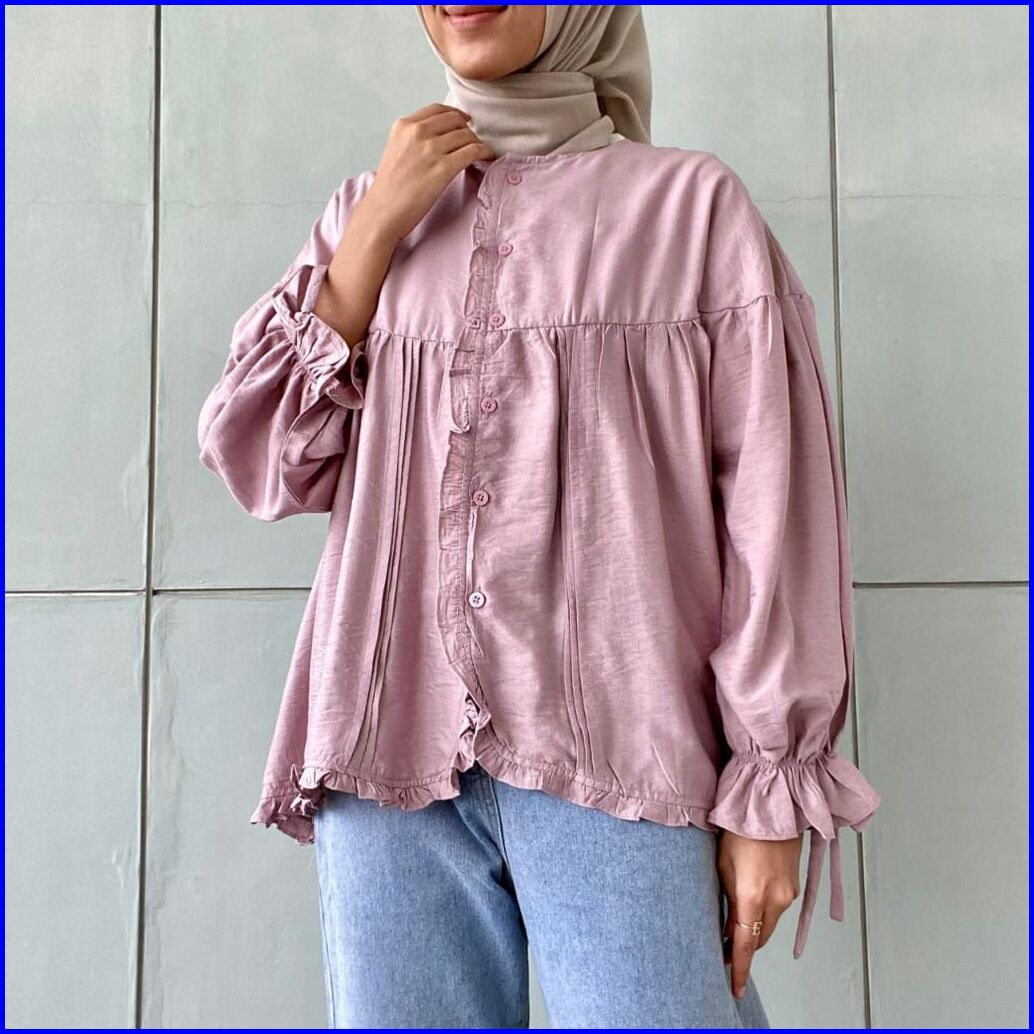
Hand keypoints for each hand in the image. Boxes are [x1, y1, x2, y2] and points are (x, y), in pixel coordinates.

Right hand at [362, 102, 496, 244]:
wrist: (383, 212)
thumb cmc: (388, 190)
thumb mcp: (395, 151)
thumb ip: (413, 139)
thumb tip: (437, 138)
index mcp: (404, 126)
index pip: (438, 110)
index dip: (455, 114)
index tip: (464, 122)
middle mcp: (417, 132)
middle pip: (455, 120)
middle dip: (467, 129)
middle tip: (473, 141)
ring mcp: (431, 149)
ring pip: (466, 135)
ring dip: (477, 143)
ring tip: (481, 153)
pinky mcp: (444, 168)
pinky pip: (473, 151)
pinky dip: (484, 152)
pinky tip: (487, 157)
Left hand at [717, 829, 802, 997]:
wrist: (770, 803)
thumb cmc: (740, 827)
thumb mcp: (723, 865)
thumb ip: (727, 900)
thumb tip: (728, 927)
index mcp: (752, 896)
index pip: (746, 945)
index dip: (740, 968)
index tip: (735, 986)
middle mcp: (776, 900)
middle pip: (760, 938)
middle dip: (744, 947)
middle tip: (725, 950)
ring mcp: (788, 892)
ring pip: (770, 923)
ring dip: (755, 928)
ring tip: (734, 923)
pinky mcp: (794, 883)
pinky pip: (778, 907)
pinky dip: (765, 912)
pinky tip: (751, 902)